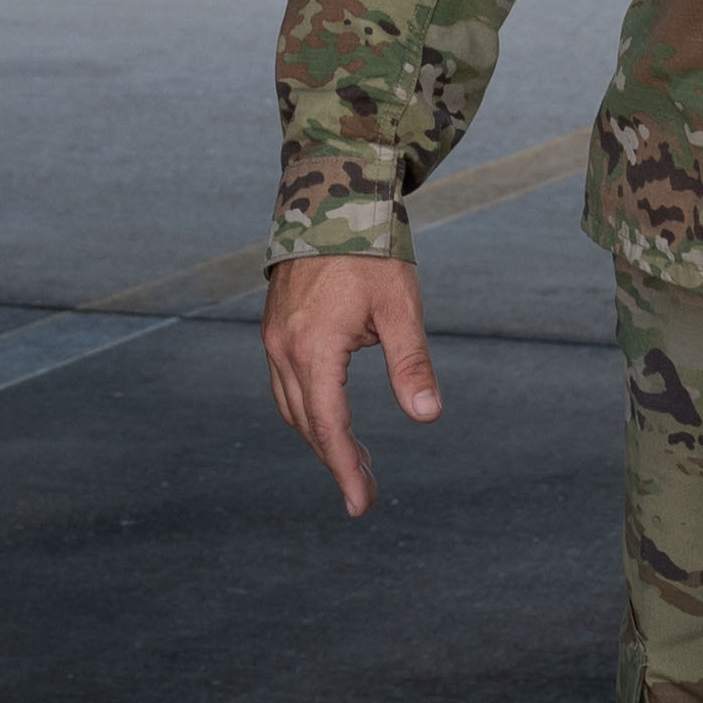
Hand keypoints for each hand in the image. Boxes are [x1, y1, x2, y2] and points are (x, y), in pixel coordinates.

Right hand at [263, 254, 440, 515]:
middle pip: (306, 423)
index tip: (361, 505)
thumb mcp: (401, 308)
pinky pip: (285, 383)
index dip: (345, 468)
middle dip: (335, 459)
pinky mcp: (275, 325)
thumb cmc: (372, 252)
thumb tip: (427, 416)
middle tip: (366, 488)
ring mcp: (274, 336)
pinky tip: (332, 412)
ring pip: (292, 405)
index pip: (328, 426)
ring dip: (321, 436)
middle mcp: (284, 347)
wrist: (332, 197)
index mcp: (313, 348)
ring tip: (357, 458)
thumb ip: (411, 364)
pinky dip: (308, 408)